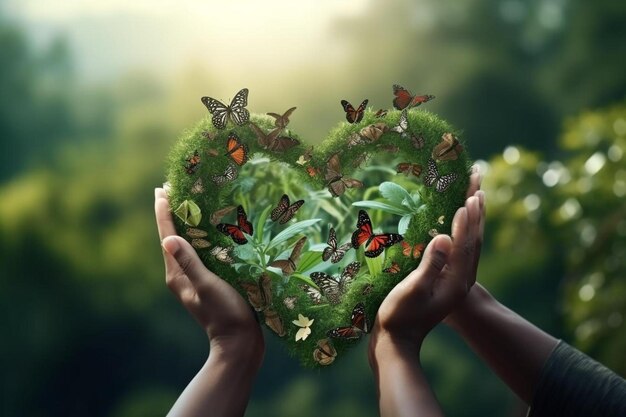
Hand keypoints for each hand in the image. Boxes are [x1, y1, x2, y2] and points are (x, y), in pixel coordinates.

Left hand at [154, 187, 263, 361]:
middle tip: (173, 188)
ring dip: (185, 223)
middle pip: (173, 238)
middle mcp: (181, 275)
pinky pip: (199, 254)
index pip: (167, 237)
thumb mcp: (207, 286)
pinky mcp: (207, 283)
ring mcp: (193, 280)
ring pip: (186, 245)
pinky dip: (200, 238)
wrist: (240, 344)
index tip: (162, 189)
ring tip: (189, 203)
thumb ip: (189, 263)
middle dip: (172, 213)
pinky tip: (210, 232)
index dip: (164, 212)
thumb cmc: (225, 314)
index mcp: (176, 275)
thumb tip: (167, 239)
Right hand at [369, 172, 484, 354]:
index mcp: (456, 281)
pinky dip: (463, 227)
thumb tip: (445, 237)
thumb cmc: (399, 316)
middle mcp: (461, 278)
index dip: (466, 221)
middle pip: (474, 237)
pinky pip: (461, 245)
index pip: (465, 245)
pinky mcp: (446, 276)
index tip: (467, 197)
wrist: (397, 340)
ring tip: (476, 190)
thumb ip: (430, 265)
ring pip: (470, 240)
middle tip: (479, 179)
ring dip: (474, 214)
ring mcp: (455, 278)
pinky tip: (458, 217)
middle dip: (476, 208)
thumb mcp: (413, 290)